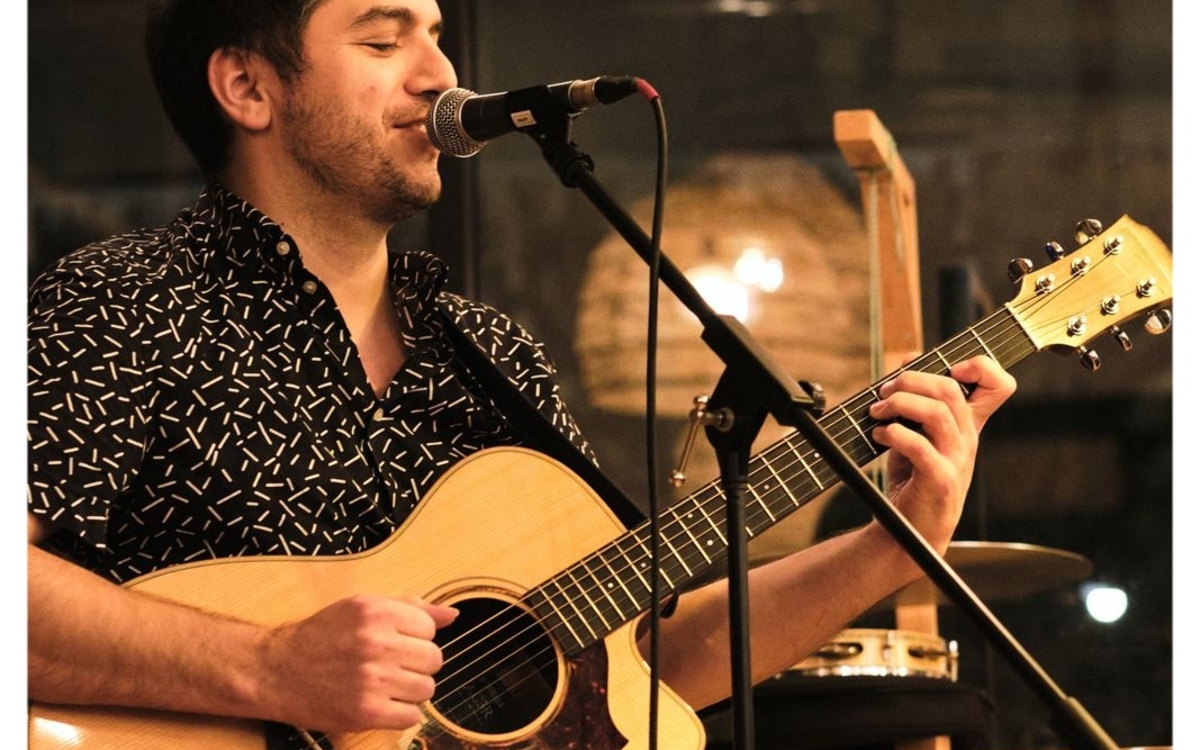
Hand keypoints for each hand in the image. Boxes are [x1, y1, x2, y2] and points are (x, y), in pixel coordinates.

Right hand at [258, 595, 458, 731]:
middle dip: (417, 664)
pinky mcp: (366, 711)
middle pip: (434, 659)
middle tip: (391, 666)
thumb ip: (410, 608)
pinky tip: (380, 703)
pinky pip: (412, 716)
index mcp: (377, 612)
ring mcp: (372, 679)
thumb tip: (452, 615)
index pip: (430, 627)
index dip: (415, 637)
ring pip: (426, 689)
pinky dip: (400, 714)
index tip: (395, 642)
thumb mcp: (362, 607)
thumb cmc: (322, 636)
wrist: (277, 670)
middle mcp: (376, 643)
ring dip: (410, 690)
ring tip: (384, 684)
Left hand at [867, 355, 1015, 552]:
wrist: (910, 531)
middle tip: (884, 391)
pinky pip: (920, 446)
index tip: (945, 367)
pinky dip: (894, 434)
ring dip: (899, 404)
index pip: (1000, 386)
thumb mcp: (918, 434)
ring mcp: (957, 460)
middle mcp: (968, 439)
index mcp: (967, 425)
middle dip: (912, 380)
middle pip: (952, 390)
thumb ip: (916, 403)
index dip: (980, 366)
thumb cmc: (913, 479)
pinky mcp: (941, 480)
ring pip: (937, 413)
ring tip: (877, 413)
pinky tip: (879, 435)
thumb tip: (906, 363)